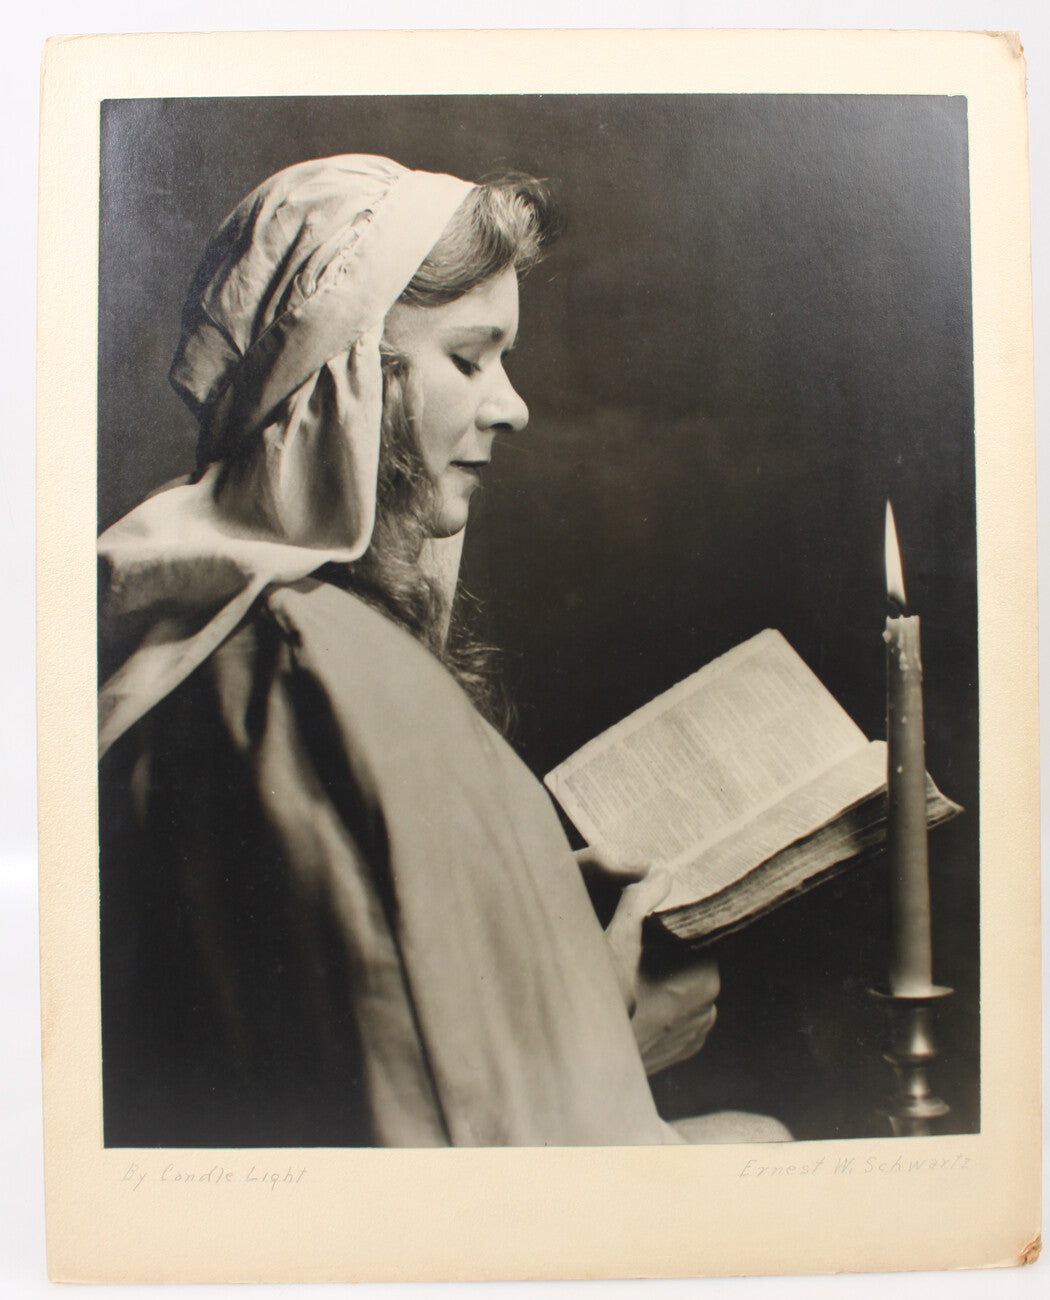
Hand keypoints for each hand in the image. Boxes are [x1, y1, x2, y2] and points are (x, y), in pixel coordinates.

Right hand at [595, 853, 719, 1075]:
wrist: (584, 1066)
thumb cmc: (601, 1005)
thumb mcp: (615, 942)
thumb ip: (639, 903)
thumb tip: (660, 873)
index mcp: (705, 977)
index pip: (697, 932)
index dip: (674, 918)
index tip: (652, 912)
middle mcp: (710, 1007)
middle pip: (691, 958)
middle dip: (667, 946)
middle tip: (637, 938)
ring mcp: (697, 1032)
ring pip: (684, 984)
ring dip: (664, 974)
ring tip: (632, 969)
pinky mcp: (683, 1049)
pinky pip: (677, 1011)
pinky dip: (662, 1002)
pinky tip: (635, 997)